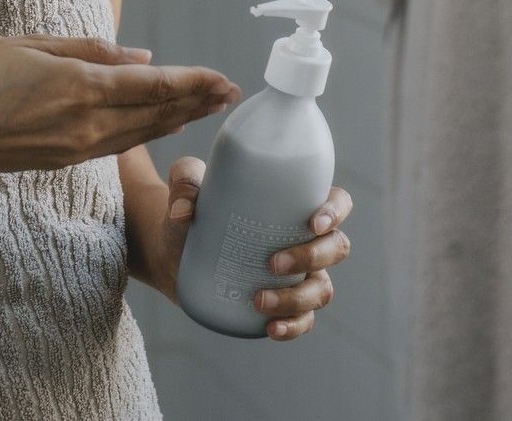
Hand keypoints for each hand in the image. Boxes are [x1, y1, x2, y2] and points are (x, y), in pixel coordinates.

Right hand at [0, 36, 237, 177]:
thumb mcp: (28, 45)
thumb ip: (87, 51)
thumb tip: (141, 57)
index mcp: (78, 87)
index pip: (153, 86)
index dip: (194, 82)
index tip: (225, 78)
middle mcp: (84, 124)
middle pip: (156, 114)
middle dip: (198, 103)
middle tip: (233, 93)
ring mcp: (73, 149)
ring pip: (140, 135)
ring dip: (178, 120)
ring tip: (208, 109)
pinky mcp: (60, 161)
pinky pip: (116, 146)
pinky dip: (145, 134)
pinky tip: (159, 126)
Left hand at [155, 159, 353, 340]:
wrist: (174, 251)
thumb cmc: (193, 208)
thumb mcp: (187, 185)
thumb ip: (185, 182)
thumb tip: (183, 211)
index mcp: (295, 203)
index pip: (337, 202)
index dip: (336, 211)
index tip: (313, 222)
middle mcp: (305, 238)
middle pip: (336, 248)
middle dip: (312, 258)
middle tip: (272, 263)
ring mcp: (298, 274)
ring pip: (322, 289)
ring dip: (297, 299)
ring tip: (258, 300)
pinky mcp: (282, 303)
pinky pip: (303, 320)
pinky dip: (293, 327)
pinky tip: (270, 328)